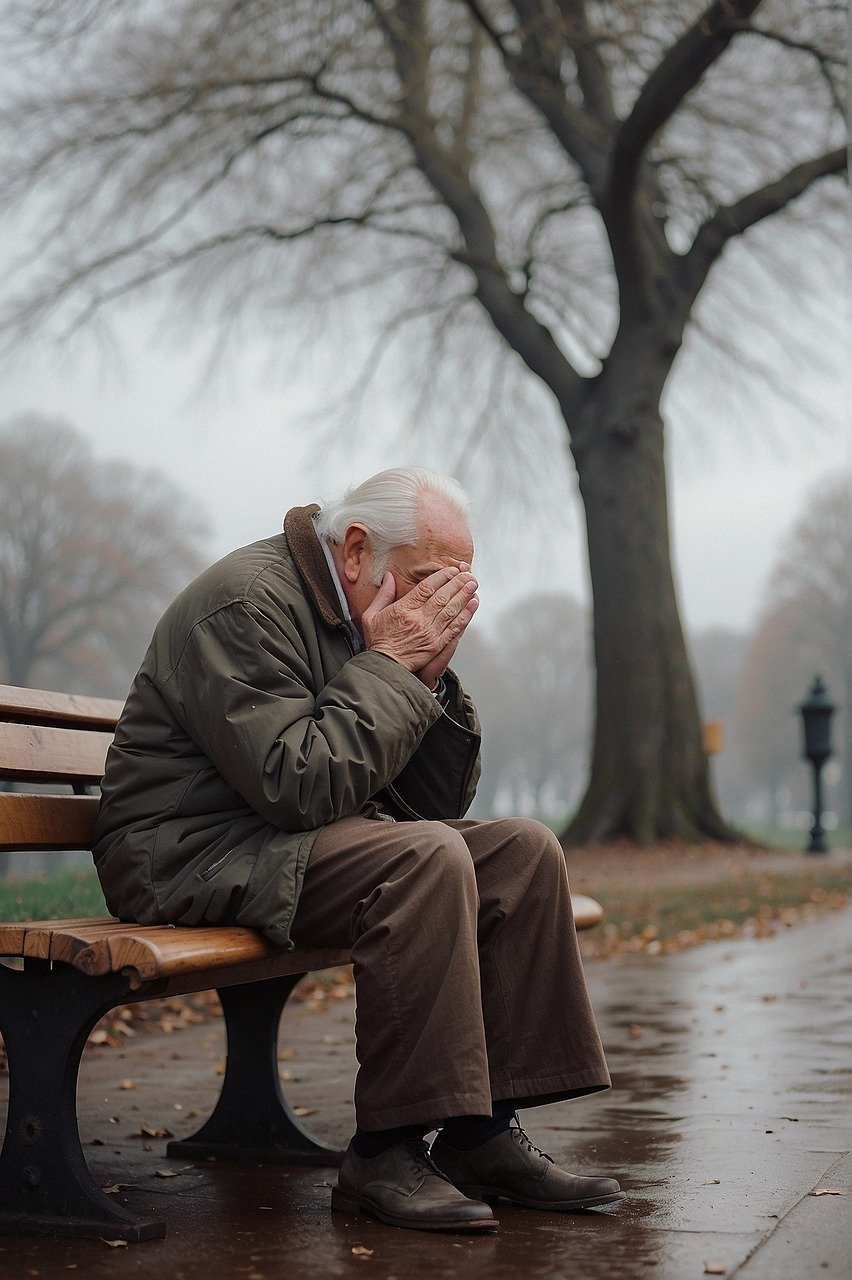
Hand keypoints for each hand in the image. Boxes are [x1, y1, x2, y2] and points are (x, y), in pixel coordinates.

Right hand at [362, 565, 478, 674]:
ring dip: (464, 596)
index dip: (441, 577)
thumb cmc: (379, 642)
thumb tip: (389, 576)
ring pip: (451, 610)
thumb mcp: (372, 615)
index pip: (426, 588)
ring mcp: (430, 632)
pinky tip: (472, 606)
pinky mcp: (437, 644)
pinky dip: (465, 615)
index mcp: (403, 609)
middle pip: (442, 597)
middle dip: (457, 583)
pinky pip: (454, 627)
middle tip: (467, 574)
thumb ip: (383, 594)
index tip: (451, 570)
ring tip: (473, 585)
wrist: (385, 667)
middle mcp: (419, 619)